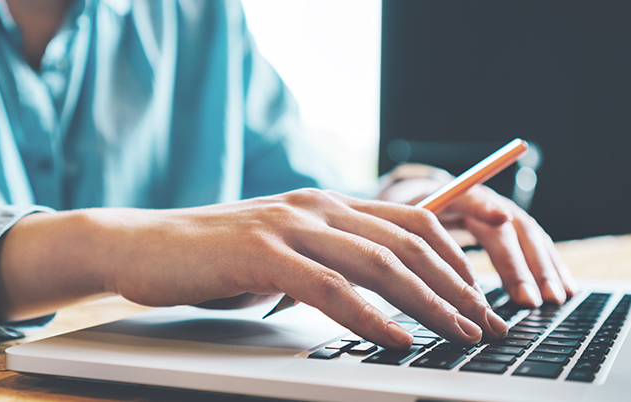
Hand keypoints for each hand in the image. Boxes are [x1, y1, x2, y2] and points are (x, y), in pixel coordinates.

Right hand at [0, 189, 508, 349]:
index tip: (482, 299)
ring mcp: (289, 226)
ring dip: (428, 302)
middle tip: (490, 323)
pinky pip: (329, 287)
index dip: (455, 261)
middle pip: (407, 242)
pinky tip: (395, 339)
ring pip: (378, 262)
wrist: (140, 245)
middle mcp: (316, 206)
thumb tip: (377, 295)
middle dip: (457, 286)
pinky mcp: (262, 253)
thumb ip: (325, 259)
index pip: (411, 223)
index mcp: (325, 203)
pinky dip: (368, 316)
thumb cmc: (212, 256)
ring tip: (461, 333)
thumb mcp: (280, 249)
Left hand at [379, 178, 577, 306]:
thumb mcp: (393, 224)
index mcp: (446, 194)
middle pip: (505, 224)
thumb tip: (403, 263)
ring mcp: (498, 213)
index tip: (499, 218)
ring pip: (526, 235)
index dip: (482, 205)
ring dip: (542, 268)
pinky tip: (565, 290)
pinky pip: (532, 246)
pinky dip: (549, 267)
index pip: (466, 195)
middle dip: (518, 262)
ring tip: (554, 299)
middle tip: (529, 298)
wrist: (411, 204)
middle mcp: (479, 200)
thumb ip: (400, 237)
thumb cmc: (398, 221)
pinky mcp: (507, 230)